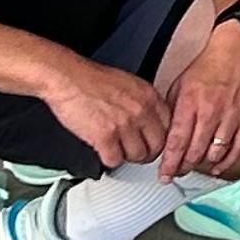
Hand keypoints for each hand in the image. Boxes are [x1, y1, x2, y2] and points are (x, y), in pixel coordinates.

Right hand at [43, 45, 173, 170]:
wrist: (69, 79)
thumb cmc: (93, 81)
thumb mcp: (130, 84)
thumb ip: (144, 102)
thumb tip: (152, 122)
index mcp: (149, 95)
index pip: (170, 126)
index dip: (161, 138)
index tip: (154, 143)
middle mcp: (141, 109)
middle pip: (157, 145)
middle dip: (147, 153)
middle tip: (137, 153)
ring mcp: (124, 124)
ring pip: (138, 156)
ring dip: (127, 157)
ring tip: (118, 150)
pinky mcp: (105, 137)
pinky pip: (114, 160)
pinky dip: (108, 159)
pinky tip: (103, 150)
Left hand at [161, 16, 239, 179]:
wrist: (238, 45)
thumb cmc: (208, 63)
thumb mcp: (180, 84)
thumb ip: (172, 112)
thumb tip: (165, 137)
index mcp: (191, 102)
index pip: (176, 144)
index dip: (168, 165)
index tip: (164, 175)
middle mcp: (211, 111)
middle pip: (194, 153)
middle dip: (183, 167)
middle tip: (177, 171)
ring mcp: (232, 115)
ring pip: (215, 154)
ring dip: (203, 165)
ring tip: (195, 165)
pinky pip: (238, 148)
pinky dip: (228, 161)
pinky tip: (219, 166)